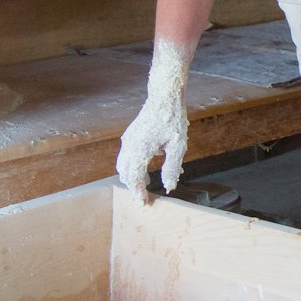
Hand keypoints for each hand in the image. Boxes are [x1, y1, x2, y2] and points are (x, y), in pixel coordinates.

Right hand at [115, 41, 190, 200]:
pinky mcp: (130, 136)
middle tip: (145, 197)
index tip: (144, 204)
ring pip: (123, 165)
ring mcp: (128, 140)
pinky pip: (126, 157)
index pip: (133, 177)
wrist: (164, 96)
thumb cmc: (172, 119)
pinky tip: (146, 170)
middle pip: (124, 173)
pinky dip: (132, 167)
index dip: (137, 193)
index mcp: (140, 149)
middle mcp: (129, 145)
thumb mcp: (178, 145)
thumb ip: (172, 168)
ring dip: (132, 177)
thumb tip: (169, 187)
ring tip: (146, 184)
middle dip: (133, 187)